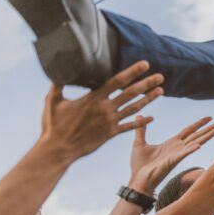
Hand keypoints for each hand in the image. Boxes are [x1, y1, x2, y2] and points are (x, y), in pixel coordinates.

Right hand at [38, 61, 163, 161]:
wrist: (58, 150)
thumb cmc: (53, 125)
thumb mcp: (52, 101)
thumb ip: (58, 84)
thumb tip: (57, 67)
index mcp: (93, 99)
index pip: (117, 81)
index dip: (132, 72)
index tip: (145, 64)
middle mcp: (105, 109)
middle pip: (131, 93)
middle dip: (147, 84)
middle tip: (161, 76)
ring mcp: (110, 122)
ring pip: (134, 108)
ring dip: (148, 99)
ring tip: (161, 91)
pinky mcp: (111, 134)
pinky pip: (130, 127)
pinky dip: (142, 122)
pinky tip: (152, 117)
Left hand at [129, 116, 213, 195]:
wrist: (138, 180)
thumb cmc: (139, 165)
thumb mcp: (139, 143)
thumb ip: (141, 129)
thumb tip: (139, 116)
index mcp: (171, 143)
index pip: (188, 130)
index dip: (199, 124)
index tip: (209, 117)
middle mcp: (177, 148)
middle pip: (196, 135)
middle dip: (209, 129)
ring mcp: (176, 154)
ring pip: (194, 143)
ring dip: (206, 137)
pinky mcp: (172, 161)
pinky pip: (183, 154)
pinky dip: (191, 149)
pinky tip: (200, 145)